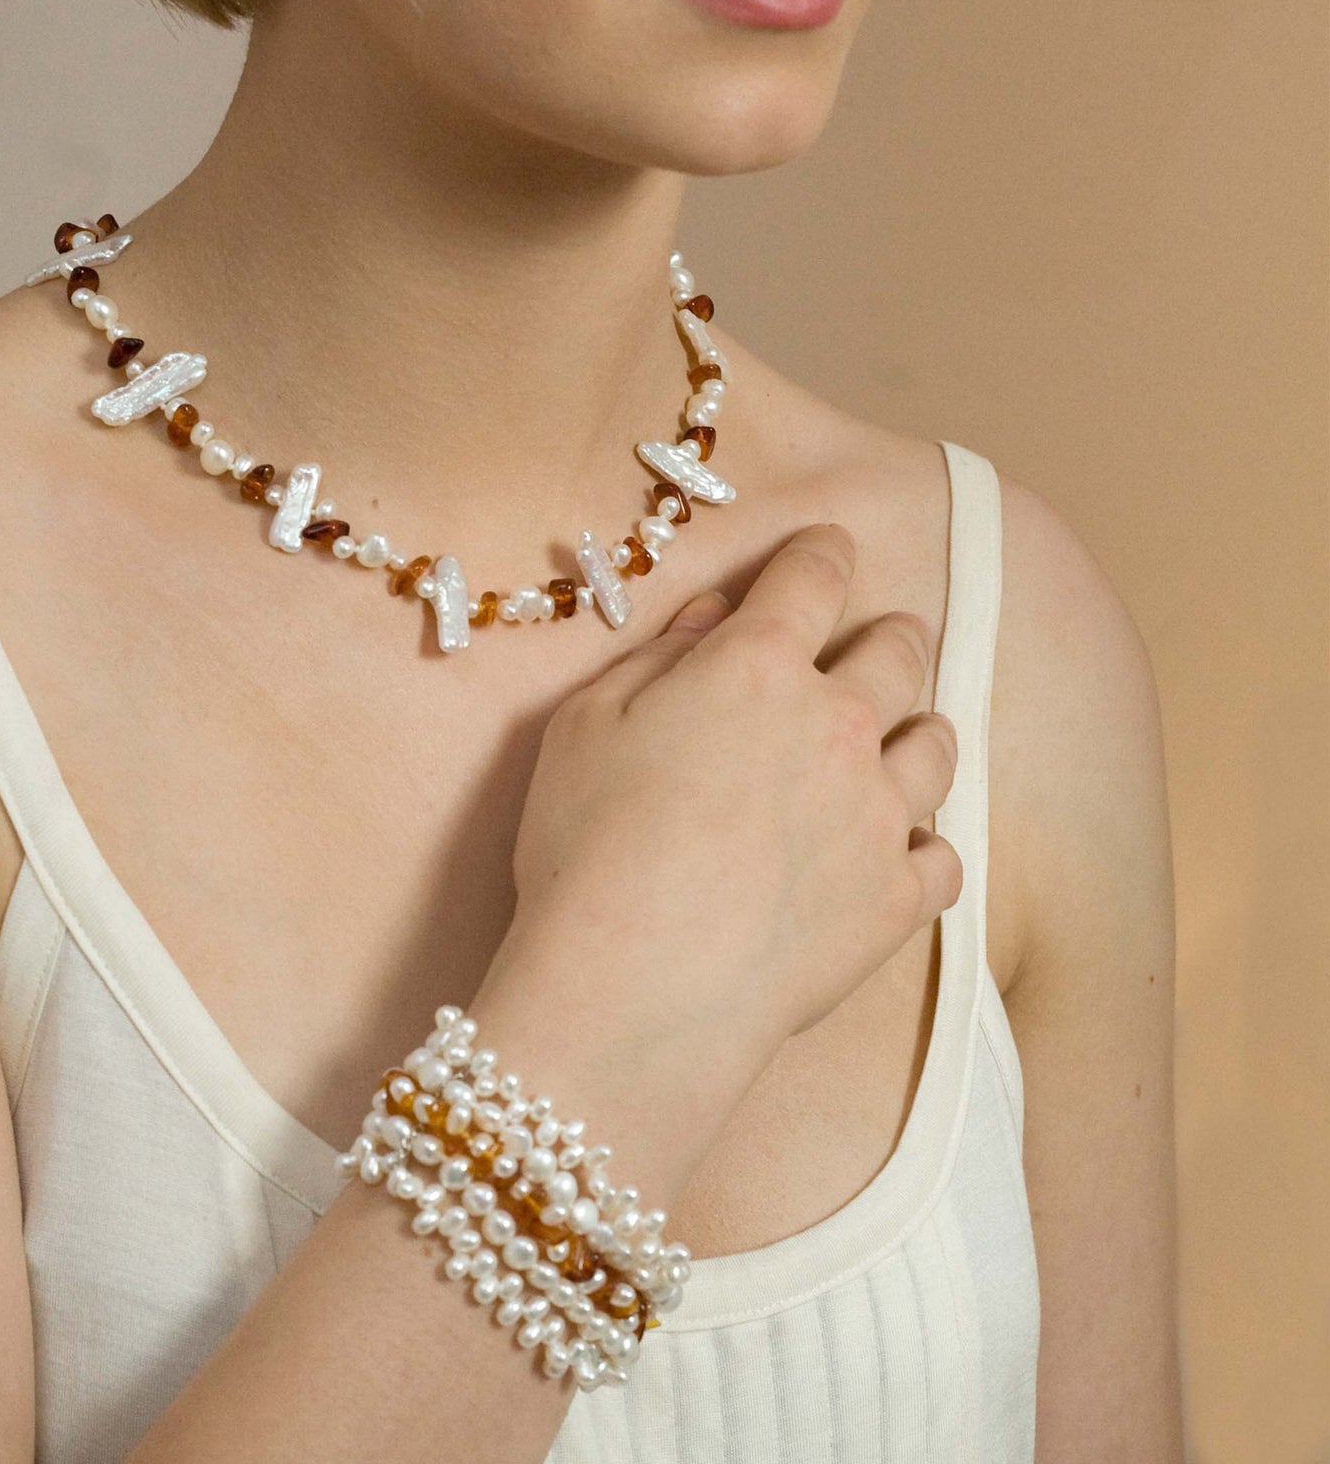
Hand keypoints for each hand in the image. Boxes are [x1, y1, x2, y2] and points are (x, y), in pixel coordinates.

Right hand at [471, 523, 960, 1170]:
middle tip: (884, 636)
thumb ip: (660, 658)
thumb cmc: (587, 842)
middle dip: (890, 634)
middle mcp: (839, 723)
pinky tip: (898, 848)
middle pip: (897, 652)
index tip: (828, 546)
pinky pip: (943, 855)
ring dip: (920, 729)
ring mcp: (879, 814)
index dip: (822, 551)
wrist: (636, 983)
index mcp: (758, 664)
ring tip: (903, 737)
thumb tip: (715, 619)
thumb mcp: (587, 722)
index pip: (814, 576)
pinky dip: (924, 843)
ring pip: (937, 746)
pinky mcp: (897, 900)